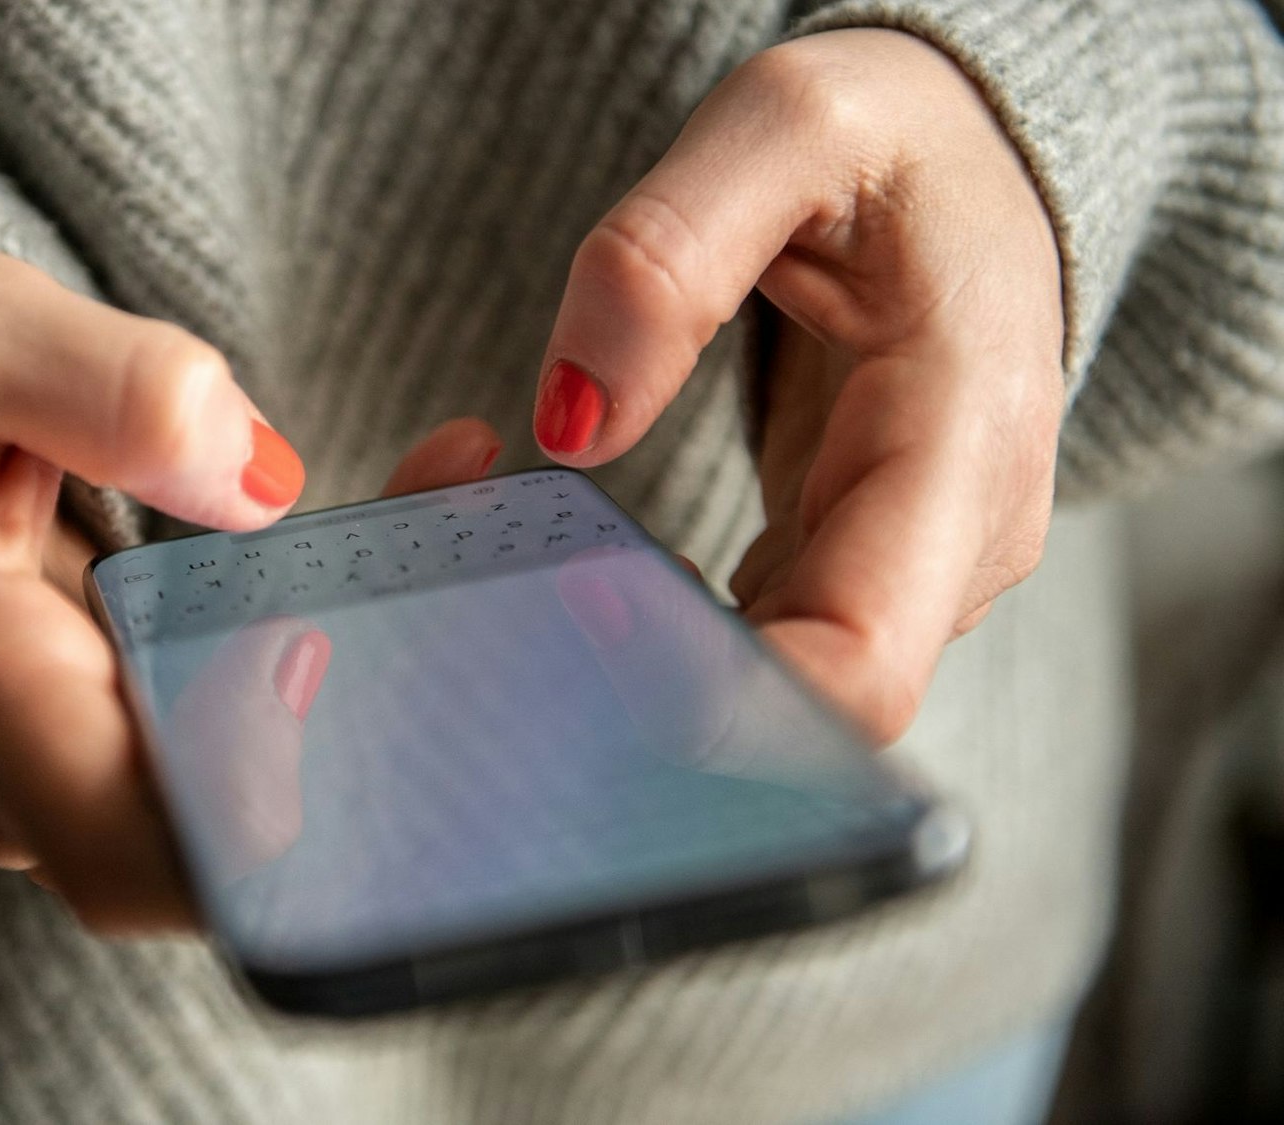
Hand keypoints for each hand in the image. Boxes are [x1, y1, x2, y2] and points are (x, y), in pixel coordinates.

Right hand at [0, 245, 501, 931]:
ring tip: (451, 496)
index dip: (252, 805)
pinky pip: (257, 740)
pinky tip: (417, 515)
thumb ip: (102, 386)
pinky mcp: (129, 755)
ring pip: (259, 800)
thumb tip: (258, 483)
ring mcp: (78, 785)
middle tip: (454, 544)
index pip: (129, 849)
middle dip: (364, 725)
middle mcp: (20, 779)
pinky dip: (349, 648)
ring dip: (377, 675)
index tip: (322, 651)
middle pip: (225, 847)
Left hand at [533, 29, 1063, 743]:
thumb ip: (665, 260)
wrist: (978, 165)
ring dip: (649, 668)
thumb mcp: (786, 128)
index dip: (722, 703)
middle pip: (806, 702)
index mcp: (963, 439)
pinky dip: (666, 634)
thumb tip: (569, 426)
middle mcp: (958, 545)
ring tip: (532, 593)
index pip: (860, 664)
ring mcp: (914, 573)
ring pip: (775, 690)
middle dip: (655, 696)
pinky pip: (759, 646)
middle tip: (506, 631)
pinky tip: (588, 585)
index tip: (580, 651)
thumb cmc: (896, 142)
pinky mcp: (858, 573)